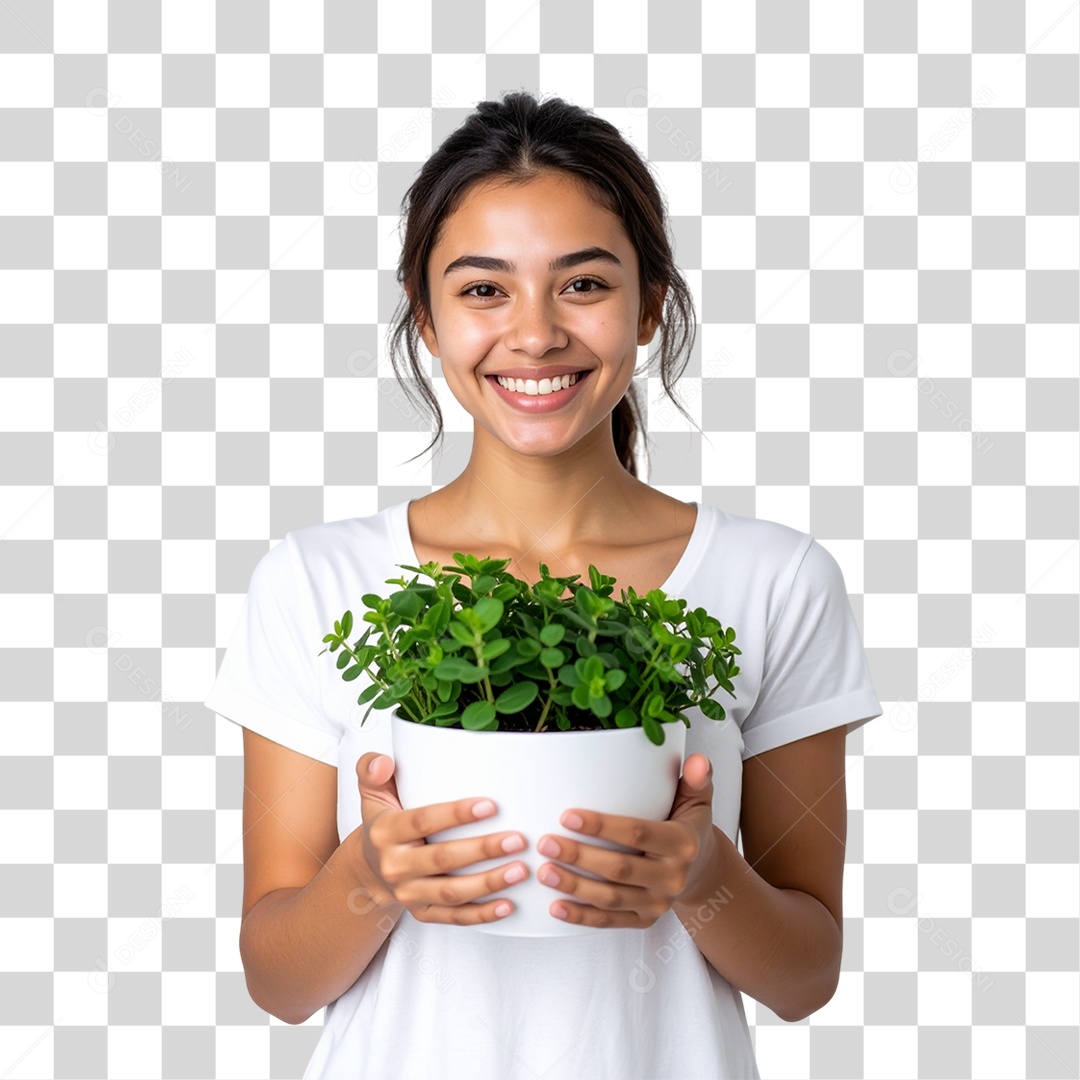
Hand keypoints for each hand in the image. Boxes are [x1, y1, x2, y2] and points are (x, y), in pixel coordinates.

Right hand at [354, 752, 530, 925]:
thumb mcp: (372, 793)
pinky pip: (454, 917)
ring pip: (452, 892)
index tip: (490, 806)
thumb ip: (372, 769)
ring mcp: (409, 893)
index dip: (456, 814)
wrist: (369, 870)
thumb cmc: (383, 824)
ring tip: (520, 870)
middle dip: (483, 850)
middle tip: (517, 840)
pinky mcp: (422, 912)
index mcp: (387, 831)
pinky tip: (507, 905)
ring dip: (489, 883)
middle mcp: (396, 866)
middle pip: (443, 859)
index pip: (423, 821)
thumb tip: (384, 761)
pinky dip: (481, 914)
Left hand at [534, 753, 717, 928]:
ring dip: (574, 887)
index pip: (638, 833)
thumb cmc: (688, 826)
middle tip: (546, 843)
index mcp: (682, 844)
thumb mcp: (697, 800)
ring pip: (610, 899)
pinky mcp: (645, 920)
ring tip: (544, 872)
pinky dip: (582, 917)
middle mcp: (672, 877)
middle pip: (619, 869)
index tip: (567, 816)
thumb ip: (697, 779)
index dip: (602, 826)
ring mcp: (658, 903)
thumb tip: (698, 760)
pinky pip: (610, 921)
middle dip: (579, 857)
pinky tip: (555, 907)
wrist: (701, 870)